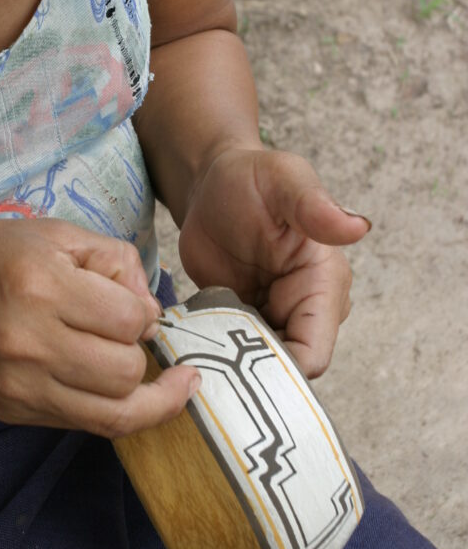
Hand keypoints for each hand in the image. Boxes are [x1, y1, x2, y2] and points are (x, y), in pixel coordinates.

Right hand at [0, 219, 199, 436]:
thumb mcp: (53, 234)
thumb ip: (114, 261)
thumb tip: (151, 311)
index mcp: (41, 286)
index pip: (128, 320)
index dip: (143, 310)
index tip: (130, 302)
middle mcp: (30, 343)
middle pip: (126, 371)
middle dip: (139, 349)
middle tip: (122, 330)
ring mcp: (21, 386)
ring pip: (116, 411)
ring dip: (138, 388)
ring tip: (141, 367)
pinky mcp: (17, 411)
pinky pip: (90, 426)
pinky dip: (120, 411)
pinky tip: (136, 393)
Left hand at [177, 148, 370, 377]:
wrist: (212, 184)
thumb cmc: (250, 178)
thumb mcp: (282, 182)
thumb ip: (313, 207)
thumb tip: (358, 227)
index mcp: (325, 284)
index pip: (313, 354)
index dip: (279, 368)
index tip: (234, 360)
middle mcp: (307, 309)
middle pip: (284, 369)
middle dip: (248, 370)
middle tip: (205, 353)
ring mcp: (275, 319)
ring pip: (257, 369)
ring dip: (229, 364)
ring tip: (194, 347)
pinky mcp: (245, 322)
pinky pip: (233, 355)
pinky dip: (214, 354)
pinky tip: (191, 343)